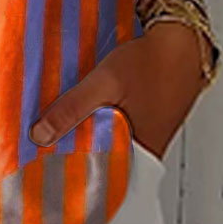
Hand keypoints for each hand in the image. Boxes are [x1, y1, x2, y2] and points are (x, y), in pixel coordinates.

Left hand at [27, 21, 209, 161]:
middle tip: (42, 152)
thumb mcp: (105, 82)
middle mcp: (144, 152)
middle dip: (72, 158)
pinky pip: (115, 132)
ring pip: (107, 147)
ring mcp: (146, 137)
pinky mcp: (144, 122)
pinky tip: (82, 115)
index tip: (43, 173)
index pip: (98, 182)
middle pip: (100, 164)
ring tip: (54, 133)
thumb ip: (73, 109)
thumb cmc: (151, 63)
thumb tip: (40, 137)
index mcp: (138, 154)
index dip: (70, 179)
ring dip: (84, 139)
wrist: (182, 41)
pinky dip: (97, 126)